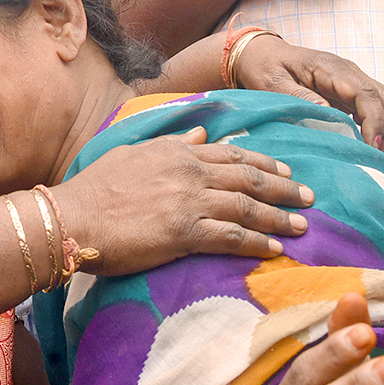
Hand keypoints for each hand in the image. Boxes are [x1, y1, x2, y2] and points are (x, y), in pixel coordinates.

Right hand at [56, 126, 311, 272]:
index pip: (231, 154)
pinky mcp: (184, 233)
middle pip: (249, 178)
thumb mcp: (133, 152)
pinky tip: (275, 250)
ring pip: (247, 206)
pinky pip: (231, 237)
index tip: (287, 170)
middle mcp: (189, 173)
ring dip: (279, 217)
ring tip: (302, 226)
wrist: (73, 216)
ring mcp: (188, 202)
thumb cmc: (95, 187)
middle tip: (309, 197)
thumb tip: (200, 134)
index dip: (264, 162)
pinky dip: (257, 242)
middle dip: (284, 187)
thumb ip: (171, 143)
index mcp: (177, 152)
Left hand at [235, 34, 383, 156]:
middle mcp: (349, 73)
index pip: (365, 94)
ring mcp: (352, 82)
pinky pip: (374, 109)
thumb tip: (326, 111)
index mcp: (331, 68)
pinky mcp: (349, 93)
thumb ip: (297, 96)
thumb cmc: (264, 67)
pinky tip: (374, 150)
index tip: (374, 147)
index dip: (375, 121)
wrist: (262, 54)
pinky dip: (380, 129)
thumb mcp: (272, 82)